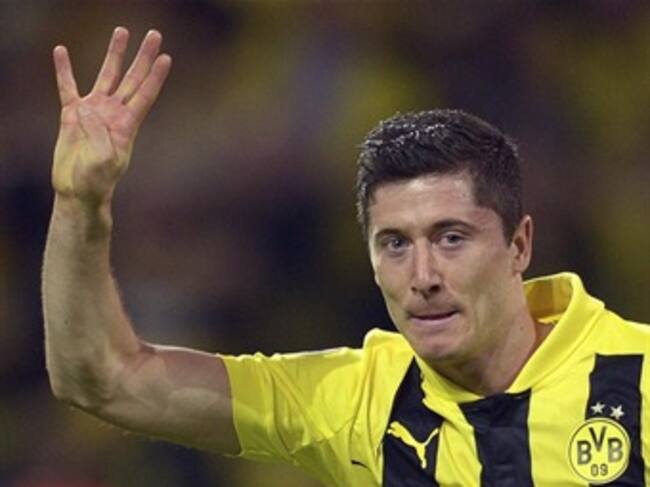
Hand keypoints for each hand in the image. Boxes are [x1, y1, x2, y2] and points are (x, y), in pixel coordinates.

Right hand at [52, 27, 170, 205]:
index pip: (145, 94)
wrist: (79, 191)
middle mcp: (114, 113)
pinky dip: (64, 70)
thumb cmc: (97, 181)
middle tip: (154, 34)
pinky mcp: (73, 115)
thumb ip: (98, 135)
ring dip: (114, 53)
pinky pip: (67, 87)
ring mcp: (94, 111)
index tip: (166, 57)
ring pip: (107, 75)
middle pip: (132, 77)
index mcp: (127, 124)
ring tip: (121, 31)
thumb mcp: (103, 161)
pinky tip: (61, 51)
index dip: (156, 76)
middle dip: (143, 56)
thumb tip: (87, 110)